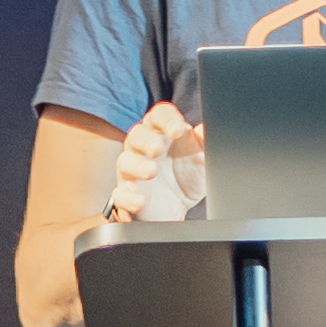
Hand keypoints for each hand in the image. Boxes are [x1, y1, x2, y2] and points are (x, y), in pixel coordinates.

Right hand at [106, 101, 205, 222]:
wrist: (177, 209)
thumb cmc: (186, 176)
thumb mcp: (200, 159)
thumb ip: (203, 142)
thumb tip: (205, 128)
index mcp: (161, 133)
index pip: (158, 117)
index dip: (166, 120)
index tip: (178, 130)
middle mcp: (142, 149)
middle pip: (137, 135)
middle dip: (147, 140)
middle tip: (158, 149)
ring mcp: (132, 172)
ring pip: (125, 162)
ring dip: (137, 165)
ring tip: (151, 171)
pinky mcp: (127, 196)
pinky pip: (120, 195)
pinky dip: (128, 198)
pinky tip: (140, 201)